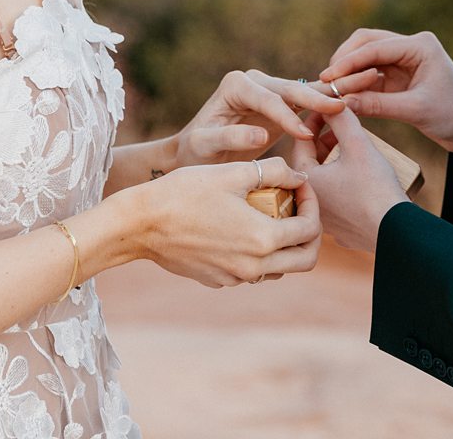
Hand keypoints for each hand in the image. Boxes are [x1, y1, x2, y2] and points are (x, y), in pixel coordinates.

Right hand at [112, 157, 321, 286]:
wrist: (139, 224)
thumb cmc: (183, 193)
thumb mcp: (231, 173)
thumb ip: (274, 171)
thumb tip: (300, 176)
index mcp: (263, 239)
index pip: (310, 229)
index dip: (313, 204)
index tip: (302, 187)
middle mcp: (253, 266)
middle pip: (305, 260)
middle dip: (310, 234)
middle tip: (299, 210)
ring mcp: (235, 278)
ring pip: (280, 269)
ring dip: (285, 246)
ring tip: (271, 217)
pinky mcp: (218, 281)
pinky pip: (252, 272)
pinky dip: (258, 254)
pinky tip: (242, 229)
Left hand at [168, 70, 352, 168]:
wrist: (197, 152)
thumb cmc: (196, 152)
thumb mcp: (205, 147)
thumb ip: (230, 139)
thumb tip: (261, 135)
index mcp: (237, 86)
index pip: (267, 100)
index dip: (286, 117)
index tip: (303, 135)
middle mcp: (256, 81)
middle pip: (292, 89)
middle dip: (319, 97)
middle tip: (344, 106)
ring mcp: (272, 89)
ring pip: (307, 91)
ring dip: (337, 90)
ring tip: (370, 80)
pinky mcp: (284, 102)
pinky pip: (312, 102)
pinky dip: (334, 101)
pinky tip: (362, 93)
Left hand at [291, 110, 406, 251]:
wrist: (396, 231)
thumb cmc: (375, 189)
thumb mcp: (358, 145)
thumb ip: (342, 119)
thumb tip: (332, 102)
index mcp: (307, 182)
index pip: (301, 143)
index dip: (313, 121)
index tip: (325, 109)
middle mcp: (310, 203)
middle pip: (311, 163)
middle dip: (323, 142)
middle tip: (337, 127)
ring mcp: (325, 220)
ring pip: (323, 183)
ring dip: (332, 163)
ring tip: (349, 149)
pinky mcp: (341, 230)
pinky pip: (336, 202)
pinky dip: (343, 186)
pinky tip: (358, 178)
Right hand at [319, 29, 452, 162]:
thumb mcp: (415, 111)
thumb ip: (378, 105)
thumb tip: (341, 102)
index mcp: (420, 46)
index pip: (375, 47)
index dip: (348, 62)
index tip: (327, 78)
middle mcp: (411, 47)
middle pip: (366, 43)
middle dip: (344, 61)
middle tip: (324, 82)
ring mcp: (404, 60)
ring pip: (365, 58)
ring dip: (348, 72)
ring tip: (329, 90)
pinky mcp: (399, 76)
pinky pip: (370, 74)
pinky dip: (356, 83)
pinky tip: (342, 96)